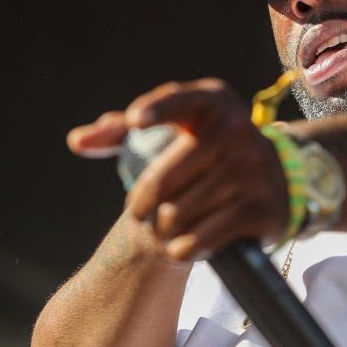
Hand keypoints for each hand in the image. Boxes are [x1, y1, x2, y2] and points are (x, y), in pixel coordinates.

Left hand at [67, 79, 288, 260]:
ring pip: (180, 211)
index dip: (157, 109)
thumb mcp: (170, 128)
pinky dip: (185, 247)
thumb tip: (76, 141)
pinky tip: (183, 244)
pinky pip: (204, 236)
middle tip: (140, 211)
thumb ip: (119, 131)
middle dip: (143, 202)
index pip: (180, 100)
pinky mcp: (263, 206)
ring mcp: (254, 168)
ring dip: (164, 226)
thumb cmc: (201, 149)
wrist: (270, 176)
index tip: (134, 122)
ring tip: (167, 223)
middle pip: (165, 177)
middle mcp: (238, 129)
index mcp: (214, 99)